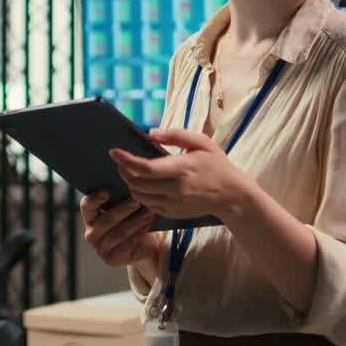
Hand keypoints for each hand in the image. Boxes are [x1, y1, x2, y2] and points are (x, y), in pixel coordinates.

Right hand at [80, 189, 159, 269]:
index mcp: (89, 217)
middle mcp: (91, 233)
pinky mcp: (111, 259)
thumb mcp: (124, 209)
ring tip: (148, 212)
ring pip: (119, 233)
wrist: (142, 246)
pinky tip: (148, 225)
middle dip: (123, 209)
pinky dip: (139, 233)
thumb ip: (121, 199)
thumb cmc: (131, 221)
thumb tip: (131, 184)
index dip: (95, 199)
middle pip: (106, 220)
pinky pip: (127, 244)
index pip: (86, 206)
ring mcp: (100, 248)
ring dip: (135, 221)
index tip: (108, 191)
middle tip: (137, 200)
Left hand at [109, 127, 250, 219]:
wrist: (232, 195)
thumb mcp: (202, 143)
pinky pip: (147, 205)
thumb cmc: (216, 165)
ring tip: (129, 170)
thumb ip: (176, 135)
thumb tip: (150, 133)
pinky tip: (141, 183)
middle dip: (123, 170)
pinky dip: (140, 194)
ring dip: (130, 183)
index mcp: (182, 169)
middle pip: (137, 183)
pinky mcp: (172, 213)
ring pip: (139, 196)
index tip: (113, 151)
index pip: (145, 168)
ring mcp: (173, 204)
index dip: (126, 160)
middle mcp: (176, 189)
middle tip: (119, 160)